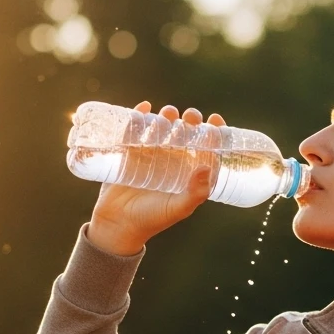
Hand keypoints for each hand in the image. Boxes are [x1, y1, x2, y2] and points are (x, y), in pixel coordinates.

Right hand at [87, 102, 226, 255]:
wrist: (117, 225)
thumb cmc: (152, 219)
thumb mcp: (177, 209)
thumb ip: (195, 193)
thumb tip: (207, 168)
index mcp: (188, 173)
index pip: (205, 149)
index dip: (213, 133)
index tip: (216, 120)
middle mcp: (172, 161)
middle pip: (185, 133)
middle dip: (190, 121)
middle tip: (190, 117)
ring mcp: (150, 154)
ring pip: (162, 127)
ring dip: (167, 116)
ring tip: (168, 114)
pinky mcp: (129, 152)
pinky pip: (134, 129)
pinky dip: (139, 115)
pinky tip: (144, 108)